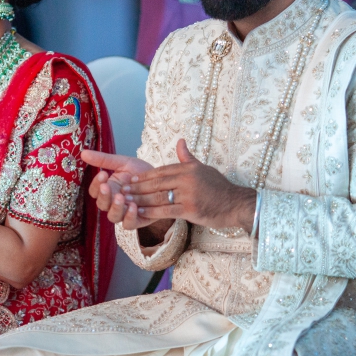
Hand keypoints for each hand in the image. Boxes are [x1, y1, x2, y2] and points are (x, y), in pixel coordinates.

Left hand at [83, 138, 255, 237]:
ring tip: (124, 202)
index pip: (160, 170)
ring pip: (158, 197)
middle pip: (156, 183)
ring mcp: (188, 194)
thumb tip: (180, 141)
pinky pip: (165, 211)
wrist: (236, 204)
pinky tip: (139, 214)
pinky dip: (150, 213)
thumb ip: (188, 157)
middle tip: (120, 190)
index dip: (143, 176)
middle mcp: (187, 179)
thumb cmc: (219, 187)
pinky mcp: (190, 209)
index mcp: (188, 168)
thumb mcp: (203, 168)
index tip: (128, 179)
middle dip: (136, 187)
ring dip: (139, 200)